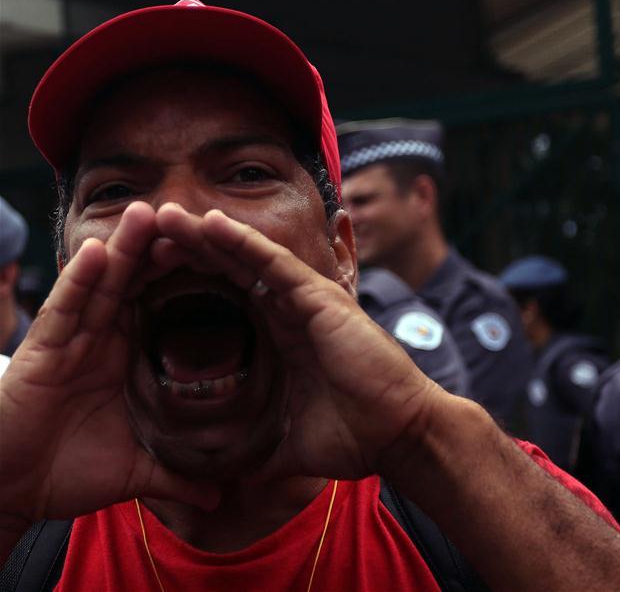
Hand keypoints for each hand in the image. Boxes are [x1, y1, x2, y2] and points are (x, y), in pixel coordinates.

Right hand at [0, 203, 216, 532]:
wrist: (10, 494)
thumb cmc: (68, 473)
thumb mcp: (138, 471)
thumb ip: (178, 475)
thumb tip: (221, 494)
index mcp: (130, 358)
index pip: (167, 309)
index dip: (195, 282)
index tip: (231, 258)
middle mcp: (103, 341)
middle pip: (139, 284)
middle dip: (164, 250)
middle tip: (194, 215)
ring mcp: (72, 342)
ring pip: (104, 285)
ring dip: (126, 249)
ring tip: (150, 212)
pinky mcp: (42, 352)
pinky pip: (65, 310)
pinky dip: (80, 281)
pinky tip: (98, 252)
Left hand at [153, 203, 442, 479]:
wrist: (399, 437)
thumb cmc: (353, 437)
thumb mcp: (285, 446)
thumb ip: (254, 451)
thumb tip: (221, 480)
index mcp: (281, 339)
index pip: (227, 301)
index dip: (188, 284)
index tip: (145, 274)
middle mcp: (291, 313)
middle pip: (230, 271)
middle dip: (189, 251)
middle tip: (144, 232)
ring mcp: (307, 303)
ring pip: (247, 258)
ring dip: (205, 235)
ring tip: (165, 214)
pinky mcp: (322, 301)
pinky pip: (274, 264)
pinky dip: (242, 241)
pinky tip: (210, 222)